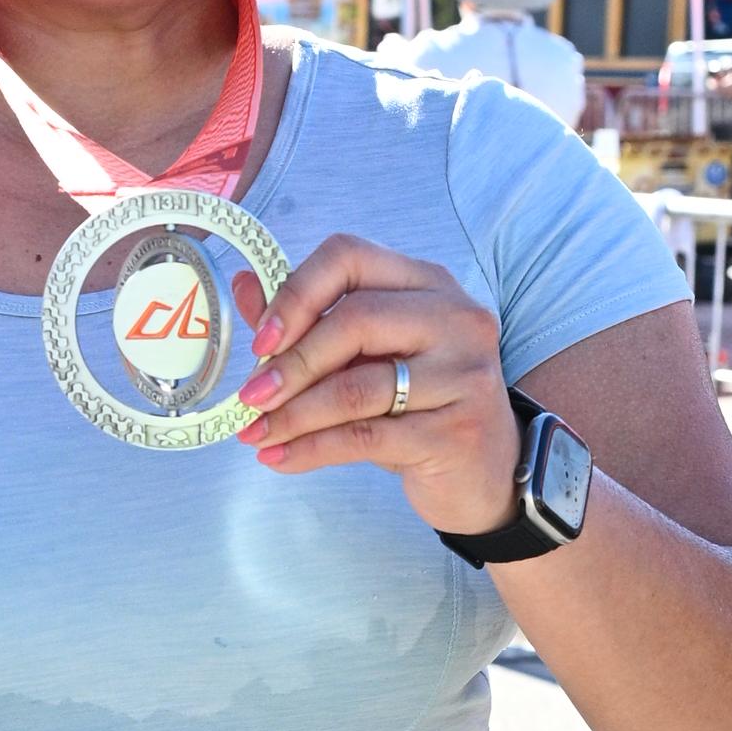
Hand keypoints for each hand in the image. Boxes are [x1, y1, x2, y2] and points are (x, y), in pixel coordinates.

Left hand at [236, 231, 521, 534]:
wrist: (486, 473)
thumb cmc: (419, 406)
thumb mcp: (367, 358)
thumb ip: (310, 321)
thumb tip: (244, 284)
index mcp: (429, 284)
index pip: (350, 257)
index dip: (297, 293)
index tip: (261, 340)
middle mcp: (455, 319)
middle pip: (353, 319)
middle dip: (292, 362)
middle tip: (251, 397)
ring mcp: (463, 375)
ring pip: (357, 387)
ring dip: (294, 414)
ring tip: (256, 434)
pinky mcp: (456, 432)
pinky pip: (365, 437)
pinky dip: (312, 449)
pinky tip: (280, 457)